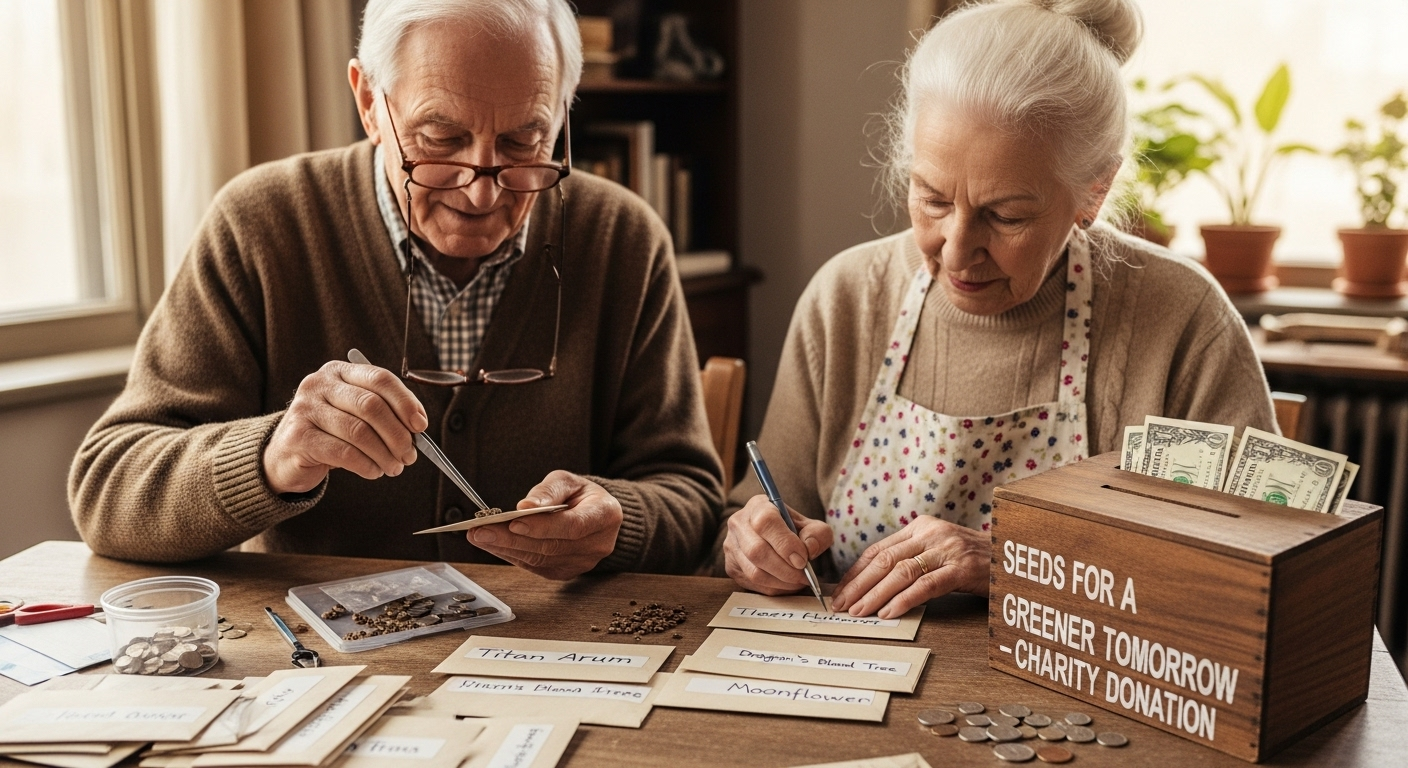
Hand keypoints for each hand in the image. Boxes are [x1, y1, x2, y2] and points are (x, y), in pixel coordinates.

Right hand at [262, 360, 427, 494]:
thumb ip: (382, 415)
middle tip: (410, 455)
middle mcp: (319, 384)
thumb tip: (417, 429)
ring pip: (359, 431)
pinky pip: (344, 452)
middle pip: (371, 405)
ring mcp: (305, 409)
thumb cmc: (330, 434)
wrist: (285, 456)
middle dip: (397, 434)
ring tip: (394, 468)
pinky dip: (366, 465)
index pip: (380, 379)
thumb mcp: (355, 416)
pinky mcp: (298, 437)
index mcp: (339, 372)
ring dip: (384, 454)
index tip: (421, 426)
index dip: (405, 402)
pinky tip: (374, 472)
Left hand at [467, 470, 622, 579]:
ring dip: (506, 549)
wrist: (593, 513)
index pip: (572, 526)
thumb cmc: (580, 494)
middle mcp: (598, 543)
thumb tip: (525, 506)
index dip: (542, 526)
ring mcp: (584, 562)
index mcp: (605, 515)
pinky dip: (512, 556)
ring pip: (541, 559)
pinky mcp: (567, 572)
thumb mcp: (567, 480)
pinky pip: (536, 567)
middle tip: (481, 531)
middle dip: (512, 539)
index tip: (513, 521)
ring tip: (480, 536)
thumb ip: (548, 491)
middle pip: (551, 546)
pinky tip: (494, 545)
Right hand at [723, 494, 832, 594]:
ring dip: (781, 582)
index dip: (785, 543)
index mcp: (758, 506)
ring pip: (753, 571)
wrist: (775, 538)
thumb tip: (809, 548)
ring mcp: (731, 546)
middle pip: (757, 551)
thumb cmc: (793, 531)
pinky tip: (786, 584)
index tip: (802, 559)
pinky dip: (774, 588)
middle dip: (785, 569)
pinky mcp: (731, 566)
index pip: (765, 522)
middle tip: (803, 575)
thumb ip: (817, 534)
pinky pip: (752, 584)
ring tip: (798, 581)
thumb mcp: (811, 526)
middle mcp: (739, 523)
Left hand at [829, 516, 988, 618]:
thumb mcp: (938, 551)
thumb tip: (874, 583)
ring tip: (860, 612)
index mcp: (920, 527)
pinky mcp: (961, 568)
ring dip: (876, 595)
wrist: (1012, 555)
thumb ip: (911, 559)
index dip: (856, 572)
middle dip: (859, 585)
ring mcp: (946, 549)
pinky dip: (904, 600)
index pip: (878, 550)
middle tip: (842, 605)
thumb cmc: (972, 560)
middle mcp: (930, 533)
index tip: (841, 592)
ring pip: (901, 573)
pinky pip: (926, 585)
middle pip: (885, 560)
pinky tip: (889, 612)